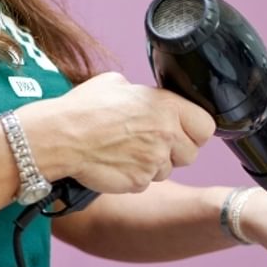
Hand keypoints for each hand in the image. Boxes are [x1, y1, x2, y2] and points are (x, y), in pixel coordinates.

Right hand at [20, 72, 214, 193]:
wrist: (60, 137)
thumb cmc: (83, 109)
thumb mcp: (117, 84)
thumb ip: (144, 95)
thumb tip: (148, 100)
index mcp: (167, 106)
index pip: (206, 126)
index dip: (195, 130)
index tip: (183, 130)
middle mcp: (167, 134)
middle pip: (191, 153)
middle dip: (175, 151)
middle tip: (151, 142)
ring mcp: (155, 161)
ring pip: (168, 170)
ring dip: (154, 164)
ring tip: (127, 150)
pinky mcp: (140, 182)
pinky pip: (147, 182)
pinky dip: (135, 176)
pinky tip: (117, 162)